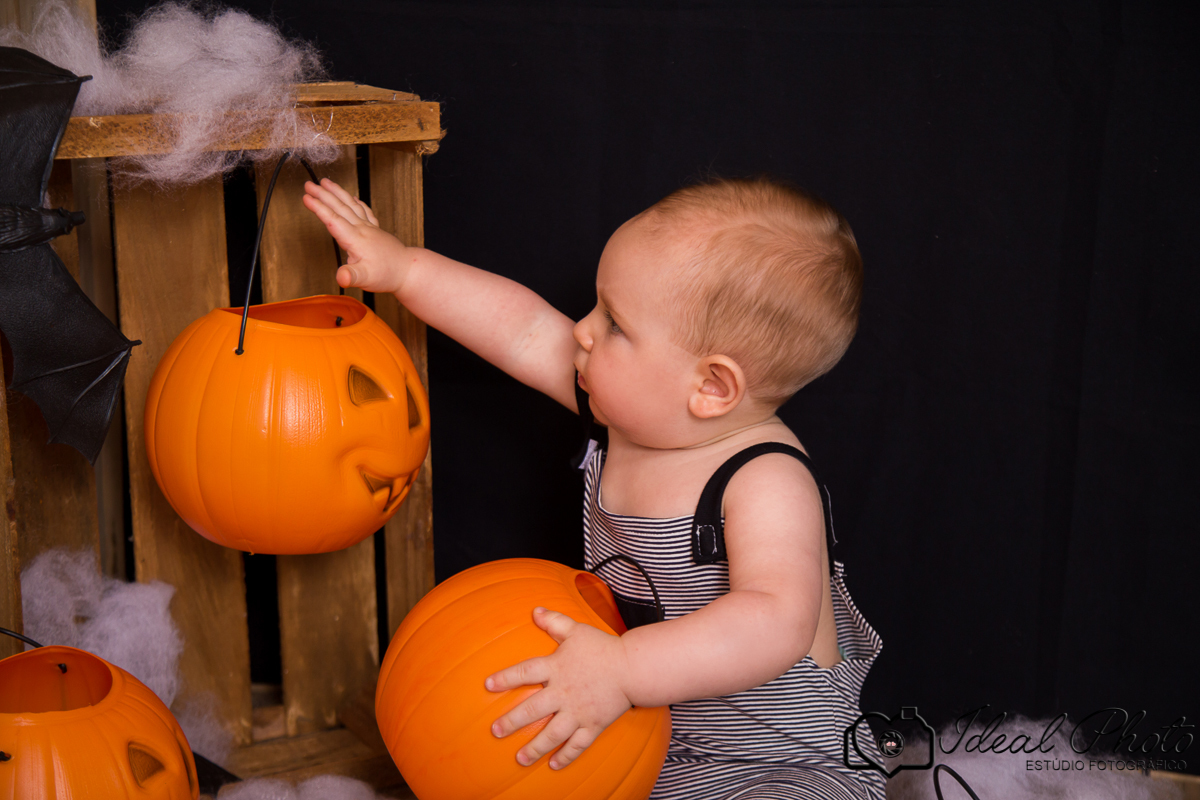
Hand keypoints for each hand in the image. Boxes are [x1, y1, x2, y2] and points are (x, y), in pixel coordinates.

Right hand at [302, 178, 409, 293]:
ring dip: (337, 192)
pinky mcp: (376, 230)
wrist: (409, 271)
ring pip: (351, 205)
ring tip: (326, 182)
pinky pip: (364, 211)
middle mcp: (362, 229)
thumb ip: (352, 276)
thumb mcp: (366, 279)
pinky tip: (352, 197)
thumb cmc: (387, 275)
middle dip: (323, 195)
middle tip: (308, 184)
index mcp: (356, 239)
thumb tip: (341, 277)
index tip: (306, 197)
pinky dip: (356, 202)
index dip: (319, 208)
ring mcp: (370, 228)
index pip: (333, 220)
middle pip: (340, 208)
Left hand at [485, 606, 632, 769]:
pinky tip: (553, 765)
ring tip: (520, 759)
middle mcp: (563, 692)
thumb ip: (555, 621)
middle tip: (496, 731)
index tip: (488, 685)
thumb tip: (535, 611)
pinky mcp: (593, 725)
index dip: (505, 678)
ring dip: (535, 748)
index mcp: (557, 668)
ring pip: (552, 734)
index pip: (525, 671)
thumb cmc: (604, 648)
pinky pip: (577, 745)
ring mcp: (578, 712)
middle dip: (512, 722)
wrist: (633, 668)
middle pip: (533, 709)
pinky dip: (566, 756)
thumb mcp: (577, 630)